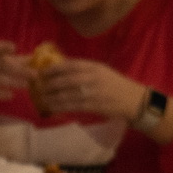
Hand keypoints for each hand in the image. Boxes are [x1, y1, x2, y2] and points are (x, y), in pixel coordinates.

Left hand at [31, 58, 145, 121]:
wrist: (132, 99)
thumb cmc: (113, 84)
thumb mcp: (101, 71)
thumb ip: (83, 69)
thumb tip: (60, 67)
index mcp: (94, 67)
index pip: (70, 65)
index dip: (53, 69)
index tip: (42, 72)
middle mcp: (92, 78)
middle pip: (65, 81)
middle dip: (49, 84)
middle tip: (39, 87)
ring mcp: (92, 93)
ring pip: (66, 95)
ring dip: (51, 98)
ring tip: (42, 98)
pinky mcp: (92, 106)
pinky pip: (71, 106)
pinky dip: (59, 107)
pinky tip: (51, 107)